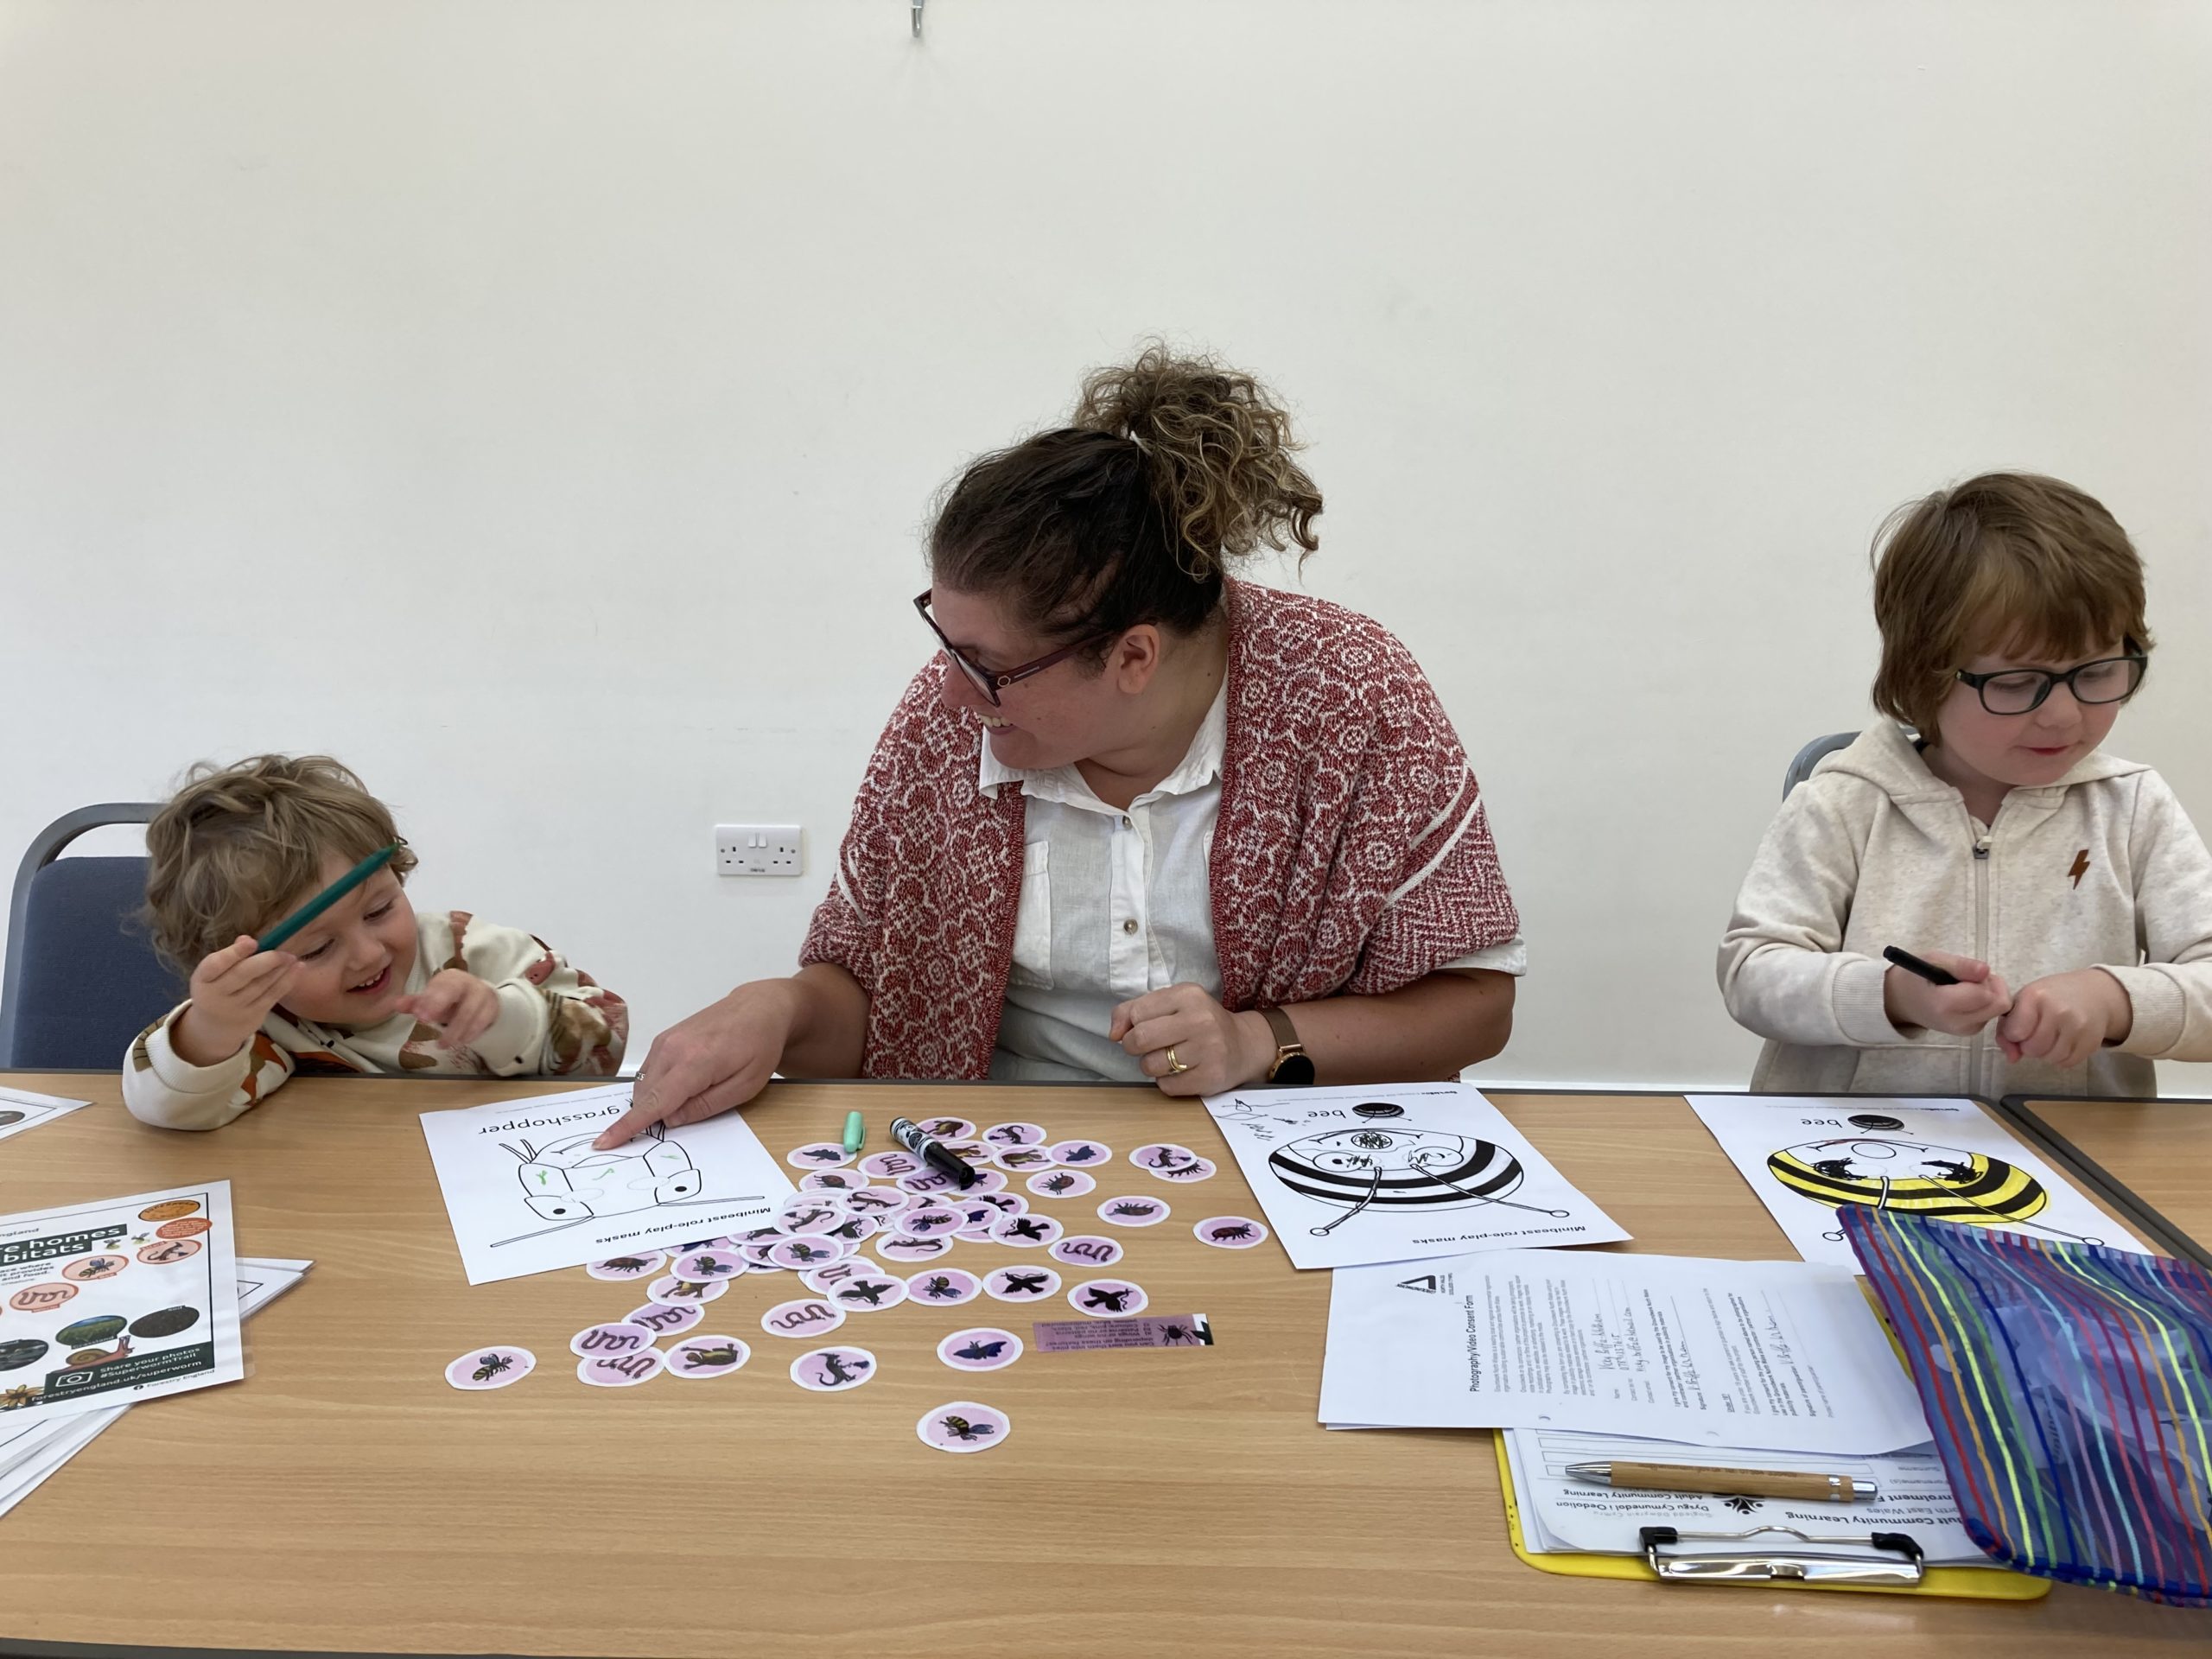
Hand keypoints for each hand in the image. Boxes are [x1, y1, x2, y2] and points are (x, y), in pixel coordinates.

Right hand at [171, 935, 300, 1065]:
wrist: (214, 1028)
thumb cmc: (216, 989)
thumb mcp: (213, 974)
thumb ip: (229, 956)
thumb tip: (247, 939)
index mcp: (202, 979)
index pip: (215, 964)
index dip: (234, 953)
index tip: (253, 942)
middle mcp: (215, 995)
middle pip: (242, 975)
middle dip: (265, 961)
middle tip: (283, 951)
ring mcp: (235, 1008)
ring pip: (260, 985)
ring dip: (280, 970)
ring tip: (292, 957)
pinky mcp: (253, 1016)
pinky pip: (272, 996)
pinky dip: (287, 981)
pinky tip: (298, 968)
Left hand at [394, 971, 502, 1047]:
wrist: (483, 998)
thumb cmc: (453, 1000)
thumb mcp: (434, 1000)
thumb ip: (416, 1003)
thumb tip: (396, 1004)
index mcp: (450, 978)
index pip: (438, 986)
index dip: (428, 999)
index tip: (418, 1014)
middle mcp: (467, 982)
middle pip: (454, 991)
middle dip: (438, 1005)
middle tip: (424, 1021)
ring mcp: (482, 994)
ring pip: (468, 1011)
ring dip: (454, 1030)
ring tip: (442, 1044)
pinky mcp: (492, 1008)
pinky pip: (481, 1021)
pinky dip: (470, 1033)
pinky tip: (461, 1041)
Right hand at [593, 981, 797, 1146]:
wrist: (759, 1008)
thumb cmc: (759, 1047)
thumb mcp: (745, 1087)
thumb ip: (705, 1107)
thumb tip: (670, 1120)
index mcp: (694, 1063)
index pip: (654, 1102)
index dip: (628, 1126)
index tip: (604, 1142)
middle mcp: (672, 1049)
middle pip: (645, 1096)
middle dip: (654, 1115)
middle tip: (688, 1114)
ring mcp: (665, 1041)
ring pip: (644, 1084)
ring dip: (657, 1100)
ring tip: (694, 1094)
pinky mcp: (664, 1038)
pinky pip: (650, 1071)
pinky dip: (658, 1086)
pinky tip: (685, 1083)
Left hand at [1108, 982, 1274, 1097]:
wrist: (1244, 1045)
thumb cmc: (1199, 1022)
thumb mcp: (1171, 1004)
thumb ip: (1134, 1010)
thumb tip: (1113, 1034)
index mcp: (1188, 996)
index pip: (1137, 1013)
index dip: (1131, 1025)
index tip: (1141, 1029)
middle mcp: (1200, 1020)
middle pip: (1141, 1038)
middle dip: (1134, 1047)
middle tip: (1147, 1048)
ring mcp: (1208, 1050)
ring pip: (1151, 1065)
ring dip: (1151, 1066)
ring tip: (1168, 1059)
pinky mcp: (1210, 1077)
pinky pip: (1167, 1086)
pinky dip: (1167, 1082)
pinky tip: (1181, 1072)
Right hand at [1882, 950, 2011, 1035]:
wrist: (1903, 1002)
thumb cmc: (1917, 977)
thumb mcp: (1933, 960)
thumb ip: (1960, 965)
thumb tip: (1985, 970)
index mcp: (1944, 1005)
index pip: (1984, 994)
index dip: (1981, 978)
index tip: (1964, 972)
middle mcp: (1957, 1023)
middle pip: (1999, 1004)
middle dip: (1992, 986)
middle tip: (1971, 977)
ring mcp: (1966, 1030)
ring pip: (2000, 1008)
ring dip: (1991, 993)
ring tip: (1967, 985)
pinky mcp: (1972, 1031)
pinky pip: (1993, 1013)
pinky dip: (1987, 1001)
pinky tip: (1968, 996)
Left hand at [1996, 969, 2131, 1068]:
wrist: (2094, 993)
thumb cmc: (2051, 997)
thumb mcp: (2024, 1002)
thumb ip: (2006, 1029)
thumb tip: (2012, 1059)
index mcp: (2036, 996)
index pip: (2015, 1032)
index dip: (2014, 1034)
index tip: (2020, 1027)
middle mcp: (2058, 1011)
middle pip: (2033, 1049)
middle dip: (2029, 1046)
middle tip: (2037, 1034)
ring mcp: (2078, 1027)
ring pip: (2050, 1058)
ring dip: (2046, 1053)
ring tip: (2051, 1037)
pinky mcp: (2092, 1041)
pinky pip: (2067, 1063)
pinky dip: (2062, 1057)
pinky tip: (2064, 1042)